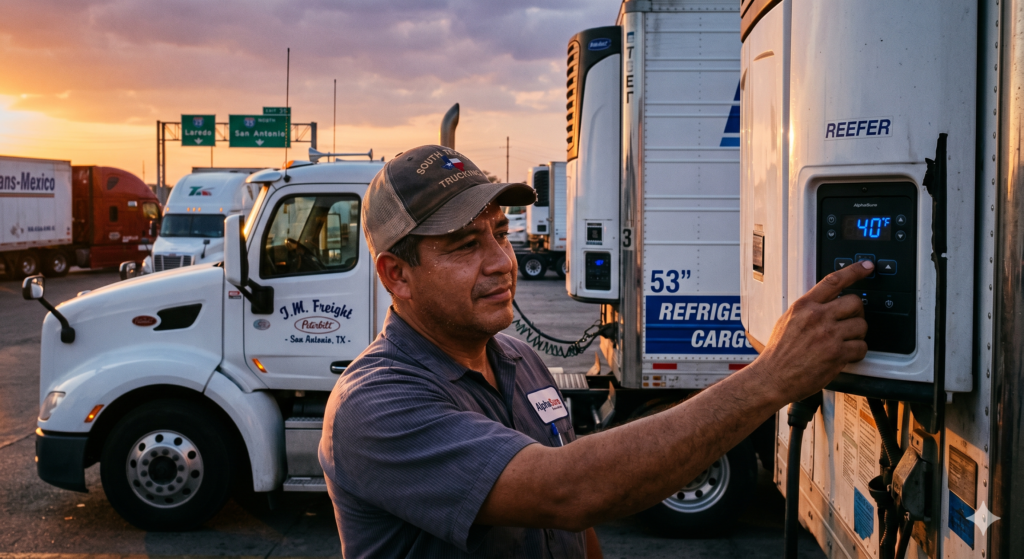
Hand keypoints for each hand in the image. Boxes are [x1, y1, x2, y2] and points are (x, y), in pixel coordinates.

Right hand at [758, 260, 872, 401]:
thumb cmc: (778, 354)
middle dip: (857, 312)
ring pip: (862, 326)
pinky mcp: (837, 354)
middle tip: (850, 321)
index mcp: (804, 306)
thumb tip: (824, 304)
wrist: (772, 377)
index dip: (854, 271)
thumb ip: (807, 310)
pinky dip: (857, 352)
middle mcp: (817, 317)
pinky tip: (845, 355)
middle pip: (855, 302)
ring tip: (844, 342)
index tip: (867, 266)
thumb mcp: (787, 321)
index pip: (834, 281)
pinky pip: (861, 347)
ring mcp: (828, 335)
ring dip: (857, 335)